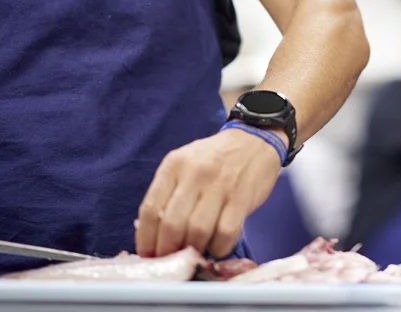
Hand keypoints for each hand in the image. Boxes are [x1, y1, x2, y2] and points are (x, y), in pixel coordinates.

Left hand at [136, 129, 280, 257]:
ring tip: (195, 252)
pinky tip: (216, 246)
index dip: (145, 239)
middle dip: (168, 250)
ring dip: (194, 250)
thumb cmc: (215, 158)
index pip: (151, 209)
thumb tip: (155, 235)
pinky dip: (218, 248)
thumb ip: (169, 192)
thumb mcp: (185, 164)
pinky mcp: (242, 197)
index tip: (148, 254)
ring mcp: (220, 185)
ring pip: (198, 232)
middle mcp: (195, 173)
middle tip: (171, 259)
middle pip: (172, 225)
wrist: (254, 140)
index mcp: (174, 165)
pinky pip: (225, 233)